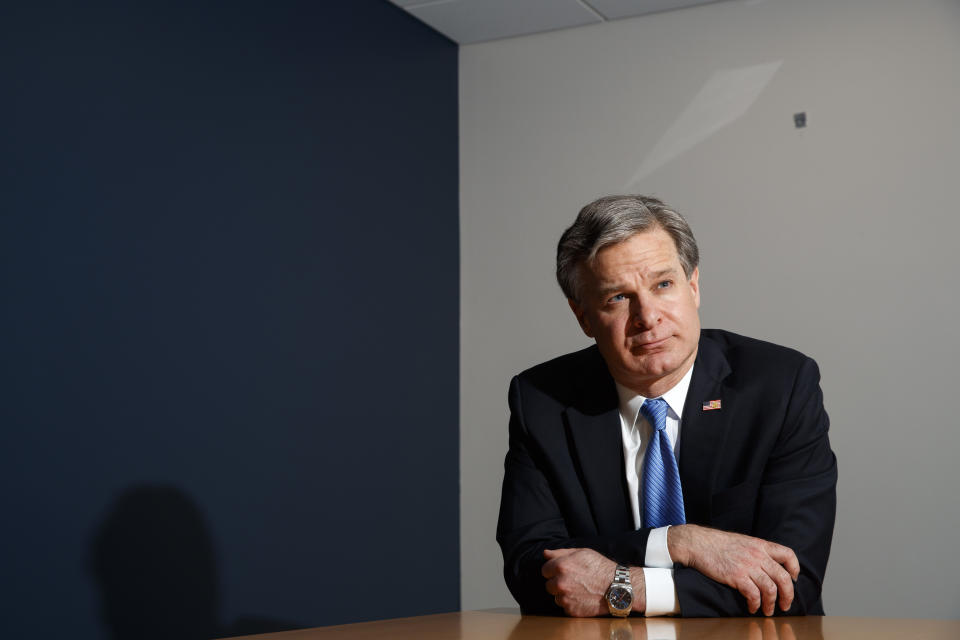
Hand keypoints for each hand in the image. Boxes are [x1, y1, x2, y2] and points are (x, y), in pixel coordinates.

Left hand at [541, 548, 614, 616]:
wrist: (617, 587)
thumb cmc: (600, 567)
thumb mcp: (582, 553)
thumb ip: (560, 553)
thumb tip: (545, 553)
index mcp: (561, 566)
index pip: (545, 570)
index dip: (554, 570)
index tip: (564, 572)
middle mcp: (560, 583)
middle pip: (549, 585)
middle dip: (557, 583)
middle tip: (573, 581)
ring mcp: (565, 598)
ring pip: (556, 597)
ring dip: (564, 594)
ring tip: (580, 590)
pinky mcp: (571, 611)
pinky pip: (565, 607)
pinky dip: (571, 604)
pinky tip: (583, 598)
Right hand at [668, 525, 799, 615]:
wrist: (697, 543)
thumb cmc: (716, 543)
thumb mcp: (742, 541)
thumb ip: (756, 551)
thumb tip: (766, 565)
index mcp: (760, 545)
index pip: (788, 554)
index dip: (795, 568)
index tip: (793, 579)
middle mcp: (757, 555)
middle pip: (783, 577)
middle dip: (788, 595)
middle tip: (786, 605)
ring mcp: (747, 566)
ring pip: (771, 589)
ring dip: (772, 604)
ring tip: (768, 611)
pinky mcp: (736, 576)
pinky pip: (754, 594)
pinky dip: (756, 604)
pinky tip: (752, 607)